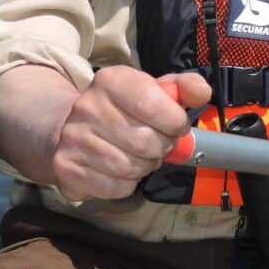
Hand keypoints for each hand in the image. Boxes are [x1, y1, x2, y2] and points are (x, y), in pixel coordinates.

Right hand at [51, 67, 210, 200]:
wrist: (72, 126)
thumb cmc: (124, 108)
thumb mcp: (153, 89)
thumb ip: (182, 88)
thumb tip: (202, 92)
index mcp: (111, 80)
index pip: (151, 102)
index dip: (173, 121)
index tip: (177, 126)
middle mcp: (87, 107)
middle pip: (145, 141)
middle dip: (162, 147)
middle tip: (159, 143)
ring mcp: (73, 138)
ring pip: (131, 167)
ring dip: (145, 166)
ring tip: (140, 155)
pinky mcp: (66, 168)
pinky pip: (116, 187)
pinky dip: (127, 184)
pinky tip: (121, 169)